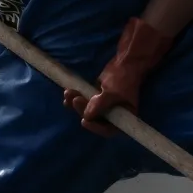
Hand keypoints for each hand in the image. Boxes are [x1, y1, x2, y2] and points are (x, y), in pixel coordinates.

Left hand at [66, 18, 173, 136]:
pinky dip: (75, 99)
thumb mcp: (113, 93)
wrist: (125, 62)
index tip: (84, 121)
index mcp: (122, 119)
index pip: (107, 130)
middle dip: (82, 110)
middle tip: (76, 99)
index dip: (95, 128)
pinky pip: (83, 103)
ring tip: (68, 93)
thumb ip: (100, 105)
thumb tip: (86, 116)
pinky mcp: (95, 99)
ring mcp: (103, 108)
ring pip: (86, 111)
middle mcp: (112, 116)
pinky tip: (67, 94)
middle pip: (94, 120)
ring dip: (76, 104)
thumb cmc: (124, 79)